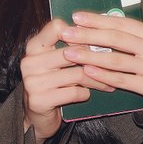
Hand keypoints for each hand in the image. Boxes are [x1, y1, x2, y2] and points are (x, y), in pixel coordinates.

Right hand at [20, 19, 113, 143]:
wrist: (37, 115)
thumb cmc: (53, 83)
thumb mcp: (55, 61)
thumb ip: (70, 46)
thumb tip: (101, 33)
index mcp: (34, 46)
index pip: (56, 27)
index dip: (78, 33)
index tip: (91, 42)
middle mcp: (30, 61)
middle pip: (72, 52)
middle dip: (95, 59)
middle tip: (112, 63)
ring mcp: (33, 81)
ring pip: (77, 74)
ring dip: (96, 80)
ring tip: (108, 82)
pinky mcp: (39, 100)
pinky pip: (73, 93)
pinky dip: (85, 93)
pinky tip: (88, 94)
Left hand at [61, 12, 142, 108]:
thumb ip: (132, 36)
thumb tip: (100, 24)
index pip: (121, 23)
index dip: (98, 19)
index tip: (76, 17)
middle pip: (116, 39)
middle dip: (88, 35)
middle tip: (67, 33)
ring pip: (116, 60)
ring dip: (90, 55)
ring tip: (70, 53)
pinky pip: (123, 80)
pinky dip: (103, 75)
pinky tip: (87, 71)